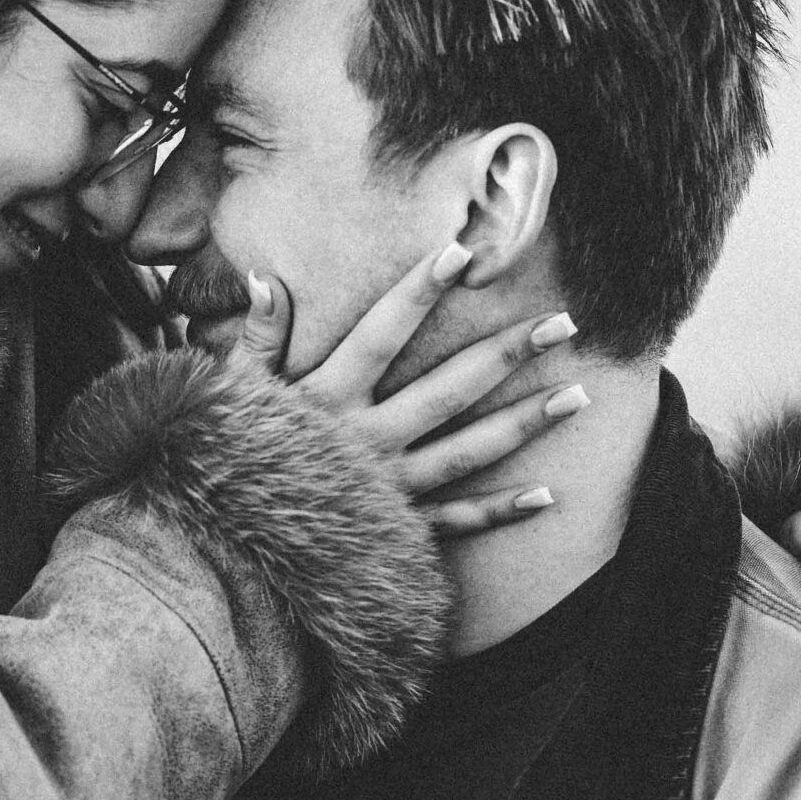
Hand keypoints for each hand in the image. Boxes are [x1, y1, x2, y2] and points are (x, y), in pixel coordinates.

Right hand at [230, 240, 581, 530]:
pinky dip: (500, 512)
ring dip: (526, 423)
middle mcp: (366, 439)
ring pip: (468, 452)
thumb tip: (266, 277)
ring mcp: (386, 487)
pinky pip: (455, 523)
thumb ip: (257, 336)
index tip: (463, 251)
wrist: (223, 548)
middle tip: (565, 322)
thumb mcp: (231, 392)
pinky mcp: (394, 529)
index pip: (381, 333)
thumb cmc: (224, 456)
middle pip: (449, 388)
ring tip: (578, 395)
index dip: (419, 291)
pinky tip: (548, 494)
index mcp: (326, 397)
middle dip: (508, 353)